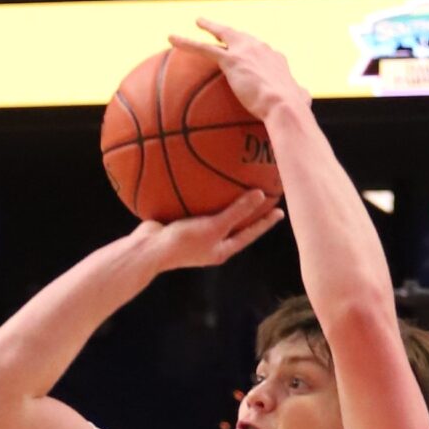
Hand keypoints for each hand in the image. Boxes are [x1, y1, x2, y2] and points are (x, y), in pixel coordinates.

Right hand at [133, 192, 284, 273]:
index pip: (249, 234)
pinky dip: (205, 195)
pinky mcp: (182, 224)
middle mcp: (211, 244)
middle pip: (236, 225)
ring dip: (228, 202)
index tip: (280, 211)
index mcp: (221, 249)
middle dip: (250, 212)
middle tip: (266, 196)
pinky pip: (199, 207)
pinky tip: (206, 179)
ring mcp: (196, 235)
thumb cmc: (182, 242)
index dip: (265, 222)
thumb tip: (260, 194)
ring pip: (217, 215)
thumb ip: (237, 211)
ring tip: (239, 185)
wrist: (148, 249)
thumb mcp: (214, 226)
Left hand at [176, 20, 306, 123]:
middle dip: (229, 31)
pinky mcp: (232, 59)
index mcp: (276, 60)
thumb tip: (304, 105)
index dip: (253, 53)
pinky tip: (171, 39)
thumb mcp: (300, 102)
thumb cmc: (293, 112)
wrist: (285, 108)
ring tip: (198, 22)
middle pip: (241, 36)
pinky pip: (203, 49)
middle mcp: (261, 49)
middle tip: (218, 27)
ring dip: (209, 27)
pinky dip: (186, 43)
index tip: (248, 55)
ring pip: (222, 35)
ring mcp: (246, 52)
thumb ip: (299, 98)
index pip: (261, 53)